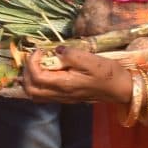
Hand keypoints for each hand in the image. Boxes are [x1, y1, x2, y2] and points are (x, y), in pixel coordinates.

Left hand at [19, 45, 133, 106]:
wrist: (121, 89)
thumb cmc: (109, 74)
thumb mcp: (92, 60)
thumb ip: (72, 54)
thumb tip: (57, 49)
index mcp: (65, 84)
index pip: (37, 77)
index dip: (32, 62)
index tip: (41, 50)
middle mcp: (60, 94)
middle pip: (31, 90)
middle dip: (26, 72)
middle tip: (35, 58)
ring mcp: (63, 98)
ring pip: (35, 95)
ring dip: (30, 80)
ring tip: (36, 65)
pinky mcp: (66, 98)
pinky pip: (44, 95)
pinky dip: (37, 85)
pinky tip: (44, 72)